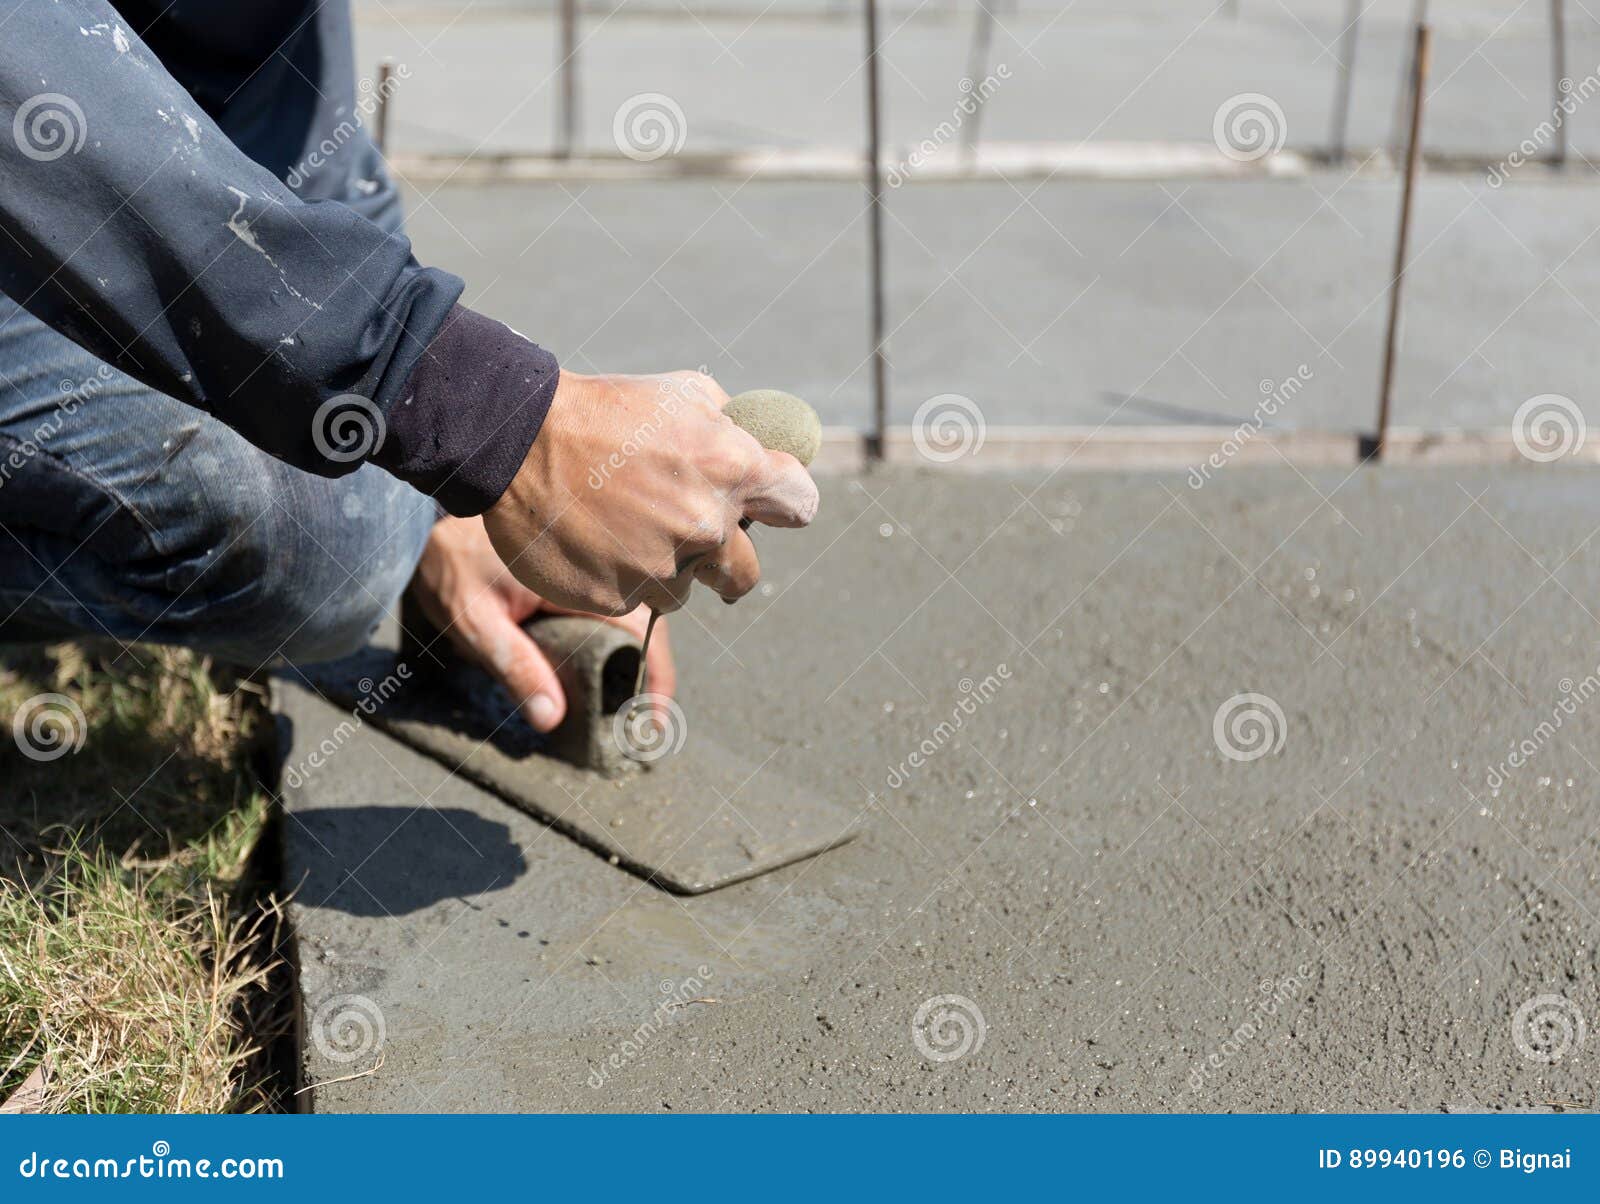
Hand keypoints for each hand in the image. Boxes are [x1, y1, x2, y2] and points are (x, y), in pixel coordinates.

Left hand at [408, 515, 674, 731]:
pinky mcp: (585, 567)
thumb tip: (551, 718)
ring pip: (634, 618)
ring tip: (623, 707)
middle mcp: (603, 569)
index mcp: (587, 578)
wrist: (448, 495)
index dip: (655, 682)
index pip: (641, 635)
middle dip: (647, 679)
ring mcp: (597, 566)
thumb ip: (514, 665)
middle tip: (637, 726)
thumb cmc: (454, 561)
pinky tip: (603, 670)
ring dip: (634, 660)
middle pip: (646, 629)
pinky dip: (617, 641)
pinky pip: (614, 606)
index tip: (652, 727)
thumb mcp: (475, 618)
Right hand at [482, 370, 818, 615]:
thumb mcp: (683, 393)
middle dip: (725, 557)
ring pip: (687, 591)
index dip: (783, 504)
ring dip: (667, 570)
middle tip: (689, 537)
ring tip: (625, 529)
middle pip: (745, 572)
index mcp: (732, 469)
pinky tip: (594, 542)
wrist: (517, 440)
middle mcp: (705, 525)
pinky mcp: (616, 597)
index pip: (798, 505)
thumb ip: (736, 429)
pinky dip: (619, 577)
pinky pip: (635, 600)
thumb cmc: (605, 409)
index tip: (769, 507)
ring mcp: (661, 568)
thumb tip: (768, 453)